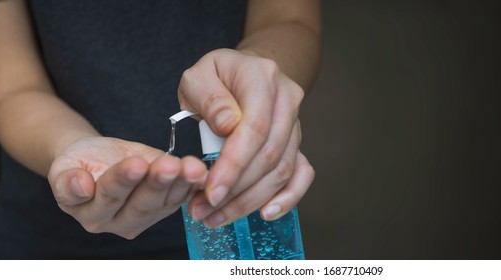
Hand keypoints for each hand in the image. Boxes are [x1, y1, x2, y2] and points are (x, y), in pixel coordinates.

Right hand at [47, 137, 207, 238]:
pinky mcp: (166, 205)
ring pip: (166, 202)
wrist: (98, 158)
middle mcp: (120, 222)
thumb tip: (80, 186)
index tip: (137, 163)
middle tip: (169, 165)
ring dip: (181, 183)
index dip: (123, 180)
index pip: (109, 197)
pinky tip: (201, 171)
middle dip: (157, 183)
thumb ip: (67, 181)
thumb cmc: (80, 162)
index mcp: (92, 214)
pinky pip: (182, 197)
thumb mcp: (64, 167)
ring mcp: (147, 216)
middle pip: (142, 204)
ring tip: (191, 167)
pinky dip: (193, 184)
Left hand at [178, 48, 314, 227]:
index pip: (255, 128)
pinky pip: (301, 174)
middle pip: (270, 155)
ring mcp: (296, 123)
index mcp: (262, 78)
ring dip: (250, 200)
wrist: (245, 72)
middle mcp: (286, 100)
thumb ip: (209, 98)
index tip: (211, 192)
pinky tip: (265, 213)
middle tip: (204, 210)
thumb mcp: (199, 76)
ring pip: (282, 170)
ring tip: (217, 216)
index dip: (234, 164)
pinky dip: (287, 198)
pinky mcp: (296, 143)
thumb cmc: (218, 76)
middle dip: (237, 190)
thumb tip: (228, 127)